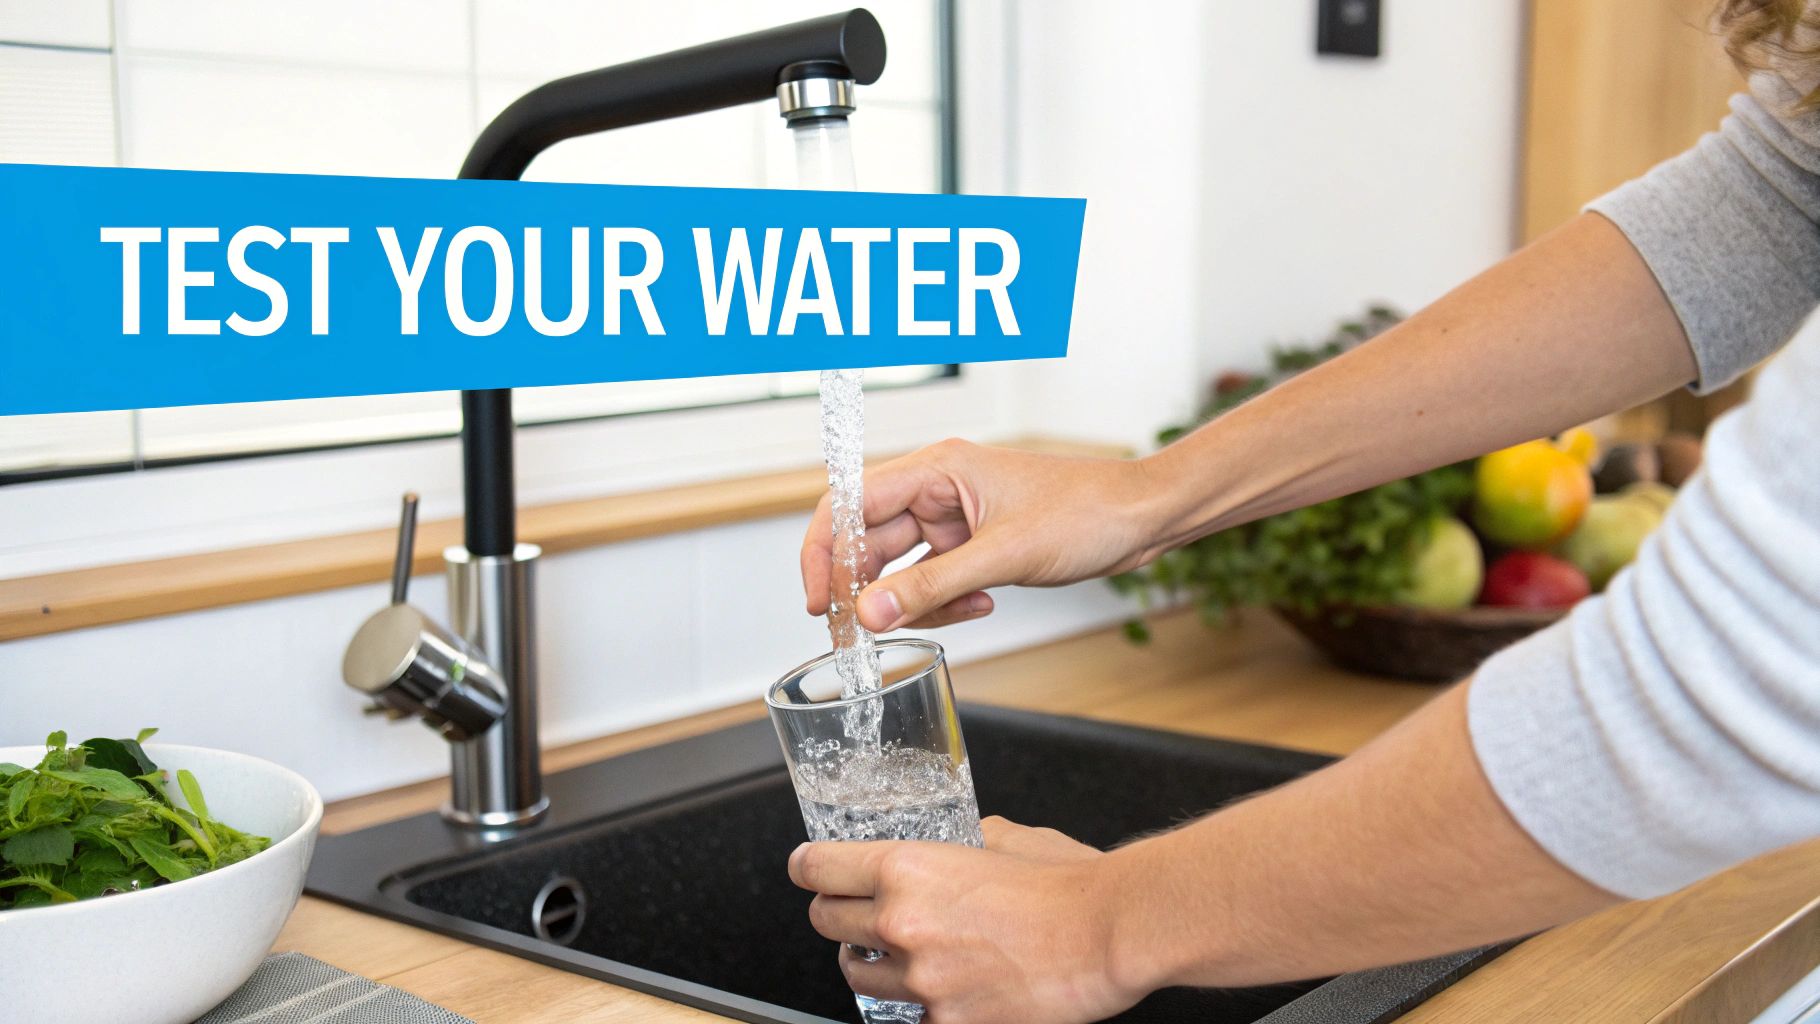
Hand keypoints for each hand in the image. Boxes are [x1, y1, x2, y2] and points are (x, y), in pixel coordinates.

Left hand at [788, 816, 1146, 1023]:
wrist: (1109, 934)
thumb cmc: (1068, 884)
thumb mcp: (1005, 838)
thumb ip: (964, 842)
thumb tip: (957, 844)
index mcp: (908, 868)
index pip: (817, 868)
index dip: (810, 868)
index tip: (810, 871)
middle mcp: (902, 923)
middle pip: (825, 922)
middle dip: (838, 914)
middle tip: (856, 913)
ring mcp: (921, 980)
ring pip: (857, 974)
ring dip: (872, 962)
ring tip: (901, 955)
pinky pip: (906, 1017)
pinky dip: (919, 1004)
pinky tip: (945, 989)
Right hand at [801, 440, 1161, 631]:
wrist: (1143, 518)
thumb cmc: (1086, 511)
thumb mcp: (1004, 555)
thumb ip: (933, 586)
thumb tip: (870, 612)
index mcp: (936, 469)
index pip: (850, 504)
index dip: (824, 551)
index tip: (818, 601)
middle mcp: (937, 490)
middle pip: (868, 540)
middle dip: (862, 588)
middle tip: (855, 635)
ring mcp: (956, 520)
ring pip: (902, 568)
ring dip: (911, 601)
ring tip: (940, 617)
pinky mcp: (975, 546)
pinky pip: (935, 581)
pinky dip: (946, 603)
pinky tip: (979, 607)